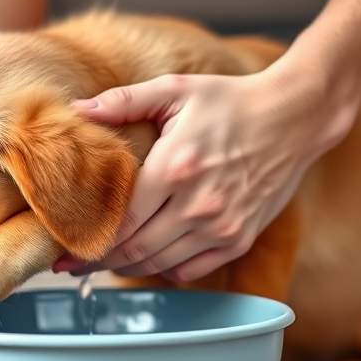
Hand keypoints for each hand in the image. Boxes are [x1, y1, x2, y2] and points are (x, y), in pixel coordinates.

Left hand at [52, 66, 357, 281]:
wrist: (297, 115)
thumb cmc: (231, 100)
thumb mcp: (175, 90)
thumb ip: (122, 101)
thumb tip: (77, 108)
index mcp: (174, 169)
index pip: (120, 222)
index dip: (87, 242)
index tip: (63, 252)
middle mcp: (199, 204)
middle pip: (134, 250)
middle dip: (97, 261)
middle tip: (72, 264)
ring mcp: (222, 226)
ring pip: (159, 264)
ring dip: (126, 268)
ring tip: (103, 262)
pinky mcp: (240, 239)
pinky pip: (191, 270)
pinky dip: (164, 270)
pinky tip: (147, 258)